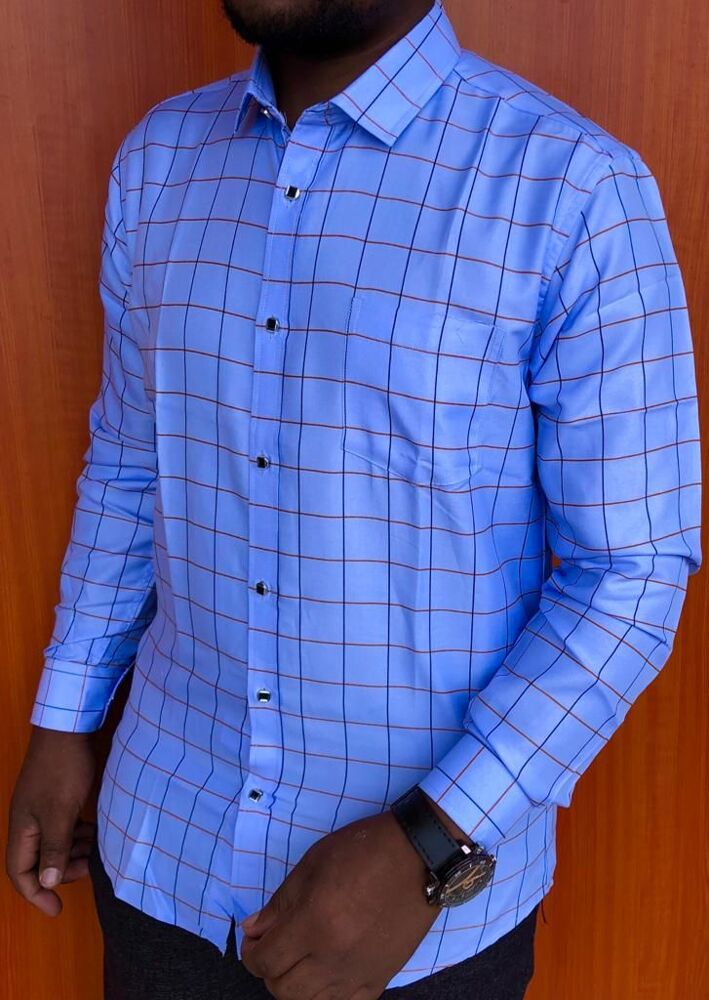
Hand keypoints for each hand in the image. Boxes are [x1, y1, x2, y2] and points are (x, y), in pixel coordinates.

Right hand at [6, 726, 96, 916]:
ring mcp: (41, 808)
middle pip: (38, 861)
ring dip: (73, 853)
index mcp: (22, 828)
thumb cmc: (62, 770)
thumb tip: (46, 882)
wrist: (68, 728)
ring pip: (53, 844)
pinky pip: (63, 828)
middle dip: (62, 871)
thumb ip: (53, 848)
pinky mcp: (55, 797)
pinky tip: (95, 834)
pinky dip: (77, 836)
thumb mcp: (61, 813)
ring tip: (98, 852)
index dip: (36, 894)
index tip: (57, 908)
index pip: (20, 874)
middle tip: (91, 868)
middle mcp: (27, 821)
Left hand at [239, 807, 442, 998]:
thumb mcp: (312, 864)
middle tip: (275, 948)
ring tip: (299, 962)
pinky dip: (327, 996)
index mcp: (313, 923)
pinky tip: (327, 974)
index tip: (255, 939)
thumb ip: (280, 903)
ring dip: (295, 986)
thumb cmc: (363, 851)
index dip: (251, 953)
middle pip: (282, 989)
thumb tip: (253, 930)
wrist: (417, 857)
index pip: (265, 961)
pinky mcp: (380, 979)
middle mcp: (333, 957)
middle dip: (270, 971)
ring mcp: (358, 973)